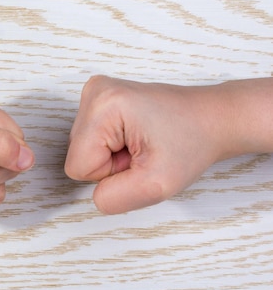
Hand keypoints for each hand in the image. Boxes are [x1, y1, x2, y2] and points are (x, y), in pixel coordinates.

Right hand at [65, 75, 225, 213]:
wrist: (211, 119)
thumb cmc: (192, 143)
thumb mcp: (157, 185)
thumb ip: (115, 198)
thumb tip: (95, 196)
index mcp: (104, 105)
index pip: (77, 166)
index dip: (110, 174)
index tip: (138, 158)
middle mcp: (95, 92)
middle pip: (78, 155)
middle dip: (110, 164)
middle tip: (142, 152)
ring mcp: (95, 92)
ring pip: (83, 149)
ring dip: (112, 155)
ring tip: (141, 143)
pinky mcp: (99, 97)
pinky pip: (89, 139)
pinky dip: (111, 145)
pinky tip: (135, 136)